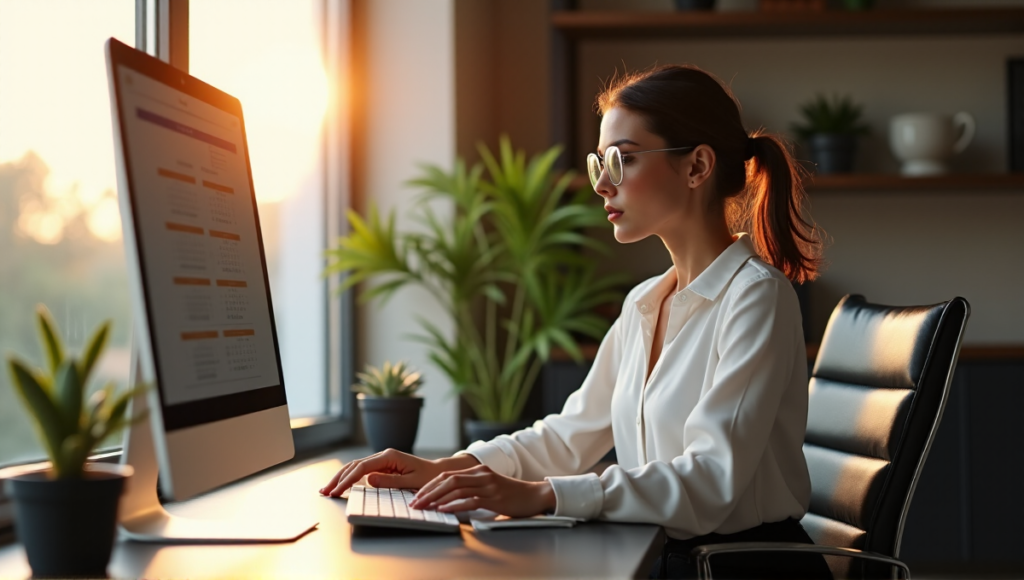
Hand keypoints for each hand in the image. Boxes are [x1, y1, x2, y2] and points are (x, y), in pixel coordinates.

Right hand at [319, 449, 478, 496]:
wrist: (438, 472)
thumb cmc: (428, 477)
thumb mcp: (411, 481)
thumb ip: (390, 481)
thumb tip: (368, 479)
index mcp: (389, 456)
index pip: (362, 467)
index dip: (347, 479)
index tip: (337, 491)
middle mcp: (383, 455)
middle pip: (354, 465)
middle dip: (338, 478)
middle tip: (325, 491)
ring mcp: (381, 460)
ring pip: (355, 467)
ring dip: (341, 477)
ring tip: (326, 489)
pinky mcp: (381, 466)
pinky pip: (361, 471)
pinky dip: (349, 478)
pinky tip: (340, 485)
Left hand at [408, 464, 556, 517]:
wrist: (535, 495)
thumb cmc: (510, 493)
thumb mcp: (488, 485)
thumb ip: (471, 487)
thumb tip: (446, 498)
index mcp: (478, 470)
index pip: (447, 475)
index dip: (430, 485)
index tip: (417, 495)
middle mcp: (482, 475)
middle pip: (448, 480)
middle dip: (428, 492)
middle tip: (415, 503)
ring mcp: (489, 486)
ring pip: (457, 489)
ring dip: (437, 499)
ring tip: (425, 507)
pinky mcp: (495, 498)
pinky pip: (471, 501)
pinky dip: (455, 505)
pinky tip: (445, 510)